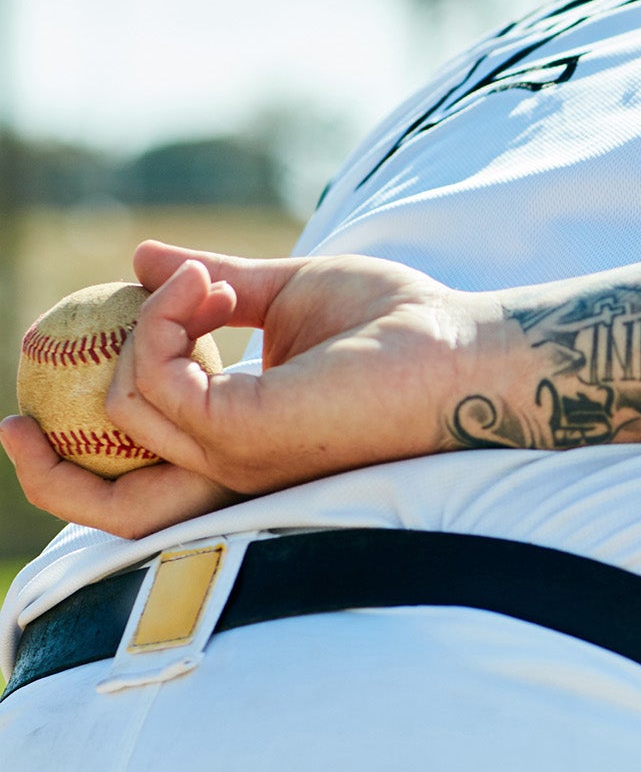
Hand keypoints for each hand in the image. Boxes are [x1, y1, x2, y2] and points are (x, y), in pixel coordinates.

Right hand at [2, 241, 498, 538]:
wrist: (465, 344)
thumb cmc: (403, 324)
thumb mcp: (286, 290)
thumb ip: (211, 285)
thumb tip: (138, 259)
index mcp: (243, 445)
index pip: (144, 482)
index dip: (84, 451)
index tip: (49, 393)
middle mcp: (236, 467)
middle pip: (114, 512)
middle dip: (49, 472)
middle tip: (12, 417)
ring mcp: (240, 459)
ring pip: (122, 418)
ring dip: (141, 328)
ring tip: (207, 280)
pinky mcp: (246, 436)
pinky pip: (154, 381)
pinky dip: (163, 321)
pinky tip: (213, 285)